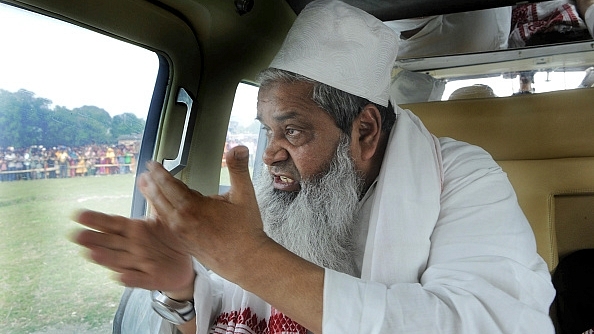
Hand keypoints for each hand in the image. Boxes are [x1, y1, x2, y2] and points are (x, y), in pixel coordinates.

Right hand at [71, 210, 194, 293]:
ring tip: (92, 253)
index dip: (96, 219)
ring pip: (120, 261)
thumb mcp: (160, 217)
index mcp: (133, 231)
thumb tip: (144, 176)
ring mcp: (140, 264)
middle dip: (94, 240)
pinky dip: (131, 279)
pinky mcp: (152, 279)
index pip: (112, 223)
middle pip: (110, 243)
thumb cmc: (167, 240)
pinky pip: (141, 279)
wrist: (184, 264)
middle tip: (76, 235)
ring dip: (106, 258)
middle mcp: (132, 248)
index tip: (78, 214)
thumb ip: (151, 198)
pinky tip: (120, 277)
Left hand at [138, 146, 270, 281]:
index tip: (152, 164)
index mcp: (193, 206)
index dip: (159, 172)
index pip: (169, 184)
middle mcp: (182, 220)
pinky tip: (161, 211)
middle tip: (144, 174)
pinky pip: (166, 225)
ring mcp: (180, 233)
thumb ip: (238, 169)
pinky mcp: (183, 243)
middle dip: (150, 184)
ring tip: (147, 188)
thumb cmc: (245, 231)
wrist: (245, 261)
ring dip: (152, 198)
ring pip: (161, 212)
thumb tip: (239, 147)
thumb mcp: (245, 195)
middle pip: (159, 197)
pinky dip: (160, 214)